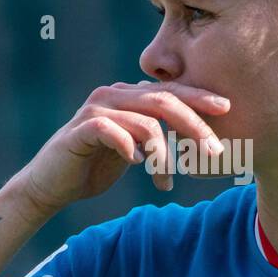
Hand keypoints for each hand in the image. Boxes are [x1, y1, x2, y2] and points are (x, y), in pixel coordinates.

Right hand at [15, 80, 230, 215]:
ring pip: (144, 120)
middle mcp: (113, 95)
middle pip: (164, 101)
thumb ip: (157, 136)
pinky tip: (137, 165)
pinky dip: (130, 148)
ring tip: (166, 179)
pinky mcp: (81, 129)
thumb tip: (195, 139)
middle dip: (194, 125)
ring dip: (163, 153)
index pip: (171, 91)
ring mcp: (96, 110)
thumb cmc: (94, 167)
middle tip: (214, 150)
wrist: (49, 185)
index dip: (200, 98)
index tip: (228, 109)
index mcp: (128, 96)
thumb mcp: (134, 149)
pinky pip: (113, 132)